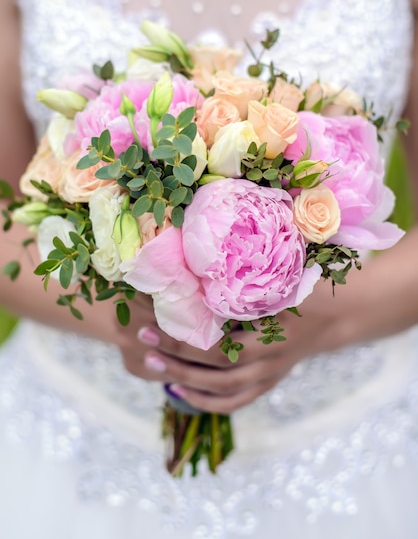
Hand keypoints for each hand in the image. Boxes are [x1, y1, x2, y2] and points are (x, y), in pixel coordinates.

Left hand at [114, 280, 349, 413]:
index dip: (183, 338)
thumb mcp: (285, 278)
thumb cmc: (309, 286)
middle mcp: (269, 362)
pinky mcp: (269, 383)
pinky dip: (206, 402)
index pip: (218, 347)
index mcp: (271, 335)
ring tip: (154, 366)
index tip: (153, 323)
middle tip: (143, 341)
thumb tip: (203, 261)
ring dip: (185, 380)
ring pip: (222, 390)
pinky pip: (235, 402)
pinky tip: (179, 391)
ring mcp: (270, 376)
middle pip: (215, 370)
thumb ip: (250, 278)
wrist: (340, 314)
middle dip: (175, 357)